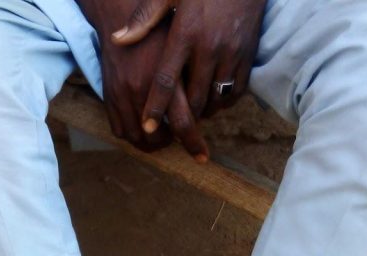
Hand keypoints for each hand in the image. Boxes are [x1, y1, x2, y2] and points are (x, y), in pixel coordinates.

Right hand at [76, 0, 208, 158]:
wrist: (120, 13)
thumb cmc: (159, 29)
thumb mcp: (182, 48)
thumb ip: (192, 77)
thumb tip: (208, 107)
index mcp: (165, 78)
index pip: (183, 123)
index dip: (194, 144)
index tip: (203, 157)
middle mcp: (141, 90)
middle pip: (157, 138)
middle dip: (171, 144)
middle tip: (180, 139)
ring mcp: (121, 95)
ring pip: (137, 137)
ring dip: (150, 143)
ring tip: (162, 137)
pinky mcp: (108, 96)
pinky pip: (119, 129)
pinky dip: (132, 136)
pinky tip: (143, 129)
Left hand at [112, 0, 266, 124]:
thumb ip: (144, 18)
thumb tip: (118, 40)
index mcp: (185, 34)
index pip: (166, 80)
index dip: (156, 107)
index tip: (147, 127)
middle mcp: (209, 48)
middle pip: (194, 98)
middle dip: (183, 116)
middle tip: (172, 124)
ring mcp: (232, 54)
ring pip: (216, 100)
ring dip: (204, 111)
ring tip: (194, 113)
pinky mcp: (248, 56)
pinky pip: (237, 92)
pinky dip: (224, 102)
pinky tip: (214, 100)